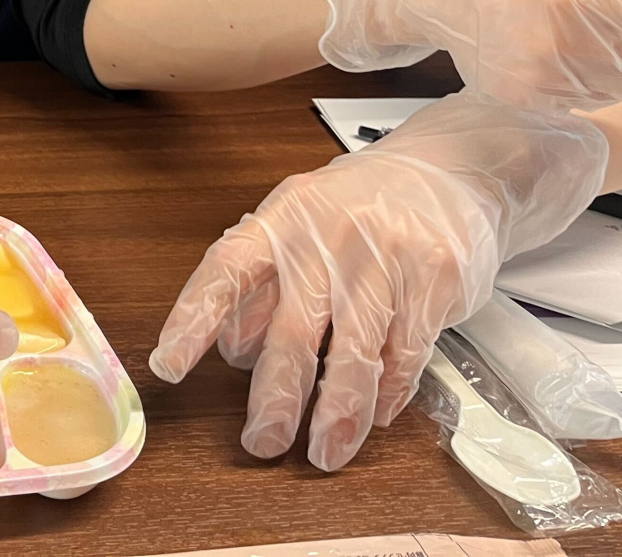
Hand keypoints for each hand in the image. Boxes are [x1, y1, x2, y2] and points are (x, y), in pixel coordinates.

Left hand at [148, 93, 606, 470]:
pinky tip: (374, 417)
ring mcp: (385, 256)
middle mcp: (328, 235)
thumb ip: (265, 283)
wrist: (453, 169)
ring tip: (324, 453)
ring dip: (338, 413)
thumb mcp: (298, 225)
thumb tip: (230, 349)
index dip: (193, 318)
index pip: (225, 269)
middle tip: (260, 443)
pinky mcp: (435, 279)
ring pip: (356, 352)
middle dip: (276, 397)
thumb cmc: (359, 207)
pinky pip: (406, 352)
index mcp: (282, 218)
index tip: (168, 365)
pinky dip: (388, 393)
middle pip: (294, 329)